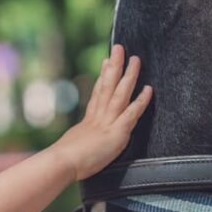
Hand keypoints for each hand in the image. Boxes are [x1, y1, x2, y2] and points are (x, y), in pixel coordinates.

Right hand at [53, 44, 151, 180]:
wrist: (62, 163)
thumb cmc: (63, 162)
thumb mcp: (70, 148)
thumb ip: (76, 144)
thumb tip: (70, 147)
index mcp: (88, 121)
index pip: (98, 94)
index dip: (103, 77)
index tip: (106, 62)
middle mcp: (98, 117)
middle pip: (108, 86)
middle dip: (115, 66)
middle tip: (120, 48)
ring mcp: (108, 123)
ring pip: (120, 94)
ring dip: (129, 76)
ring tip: (136, 59)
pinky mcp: (117, 133)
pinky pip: (131, 114)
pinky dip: (140, 101)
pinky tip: (149, 90)